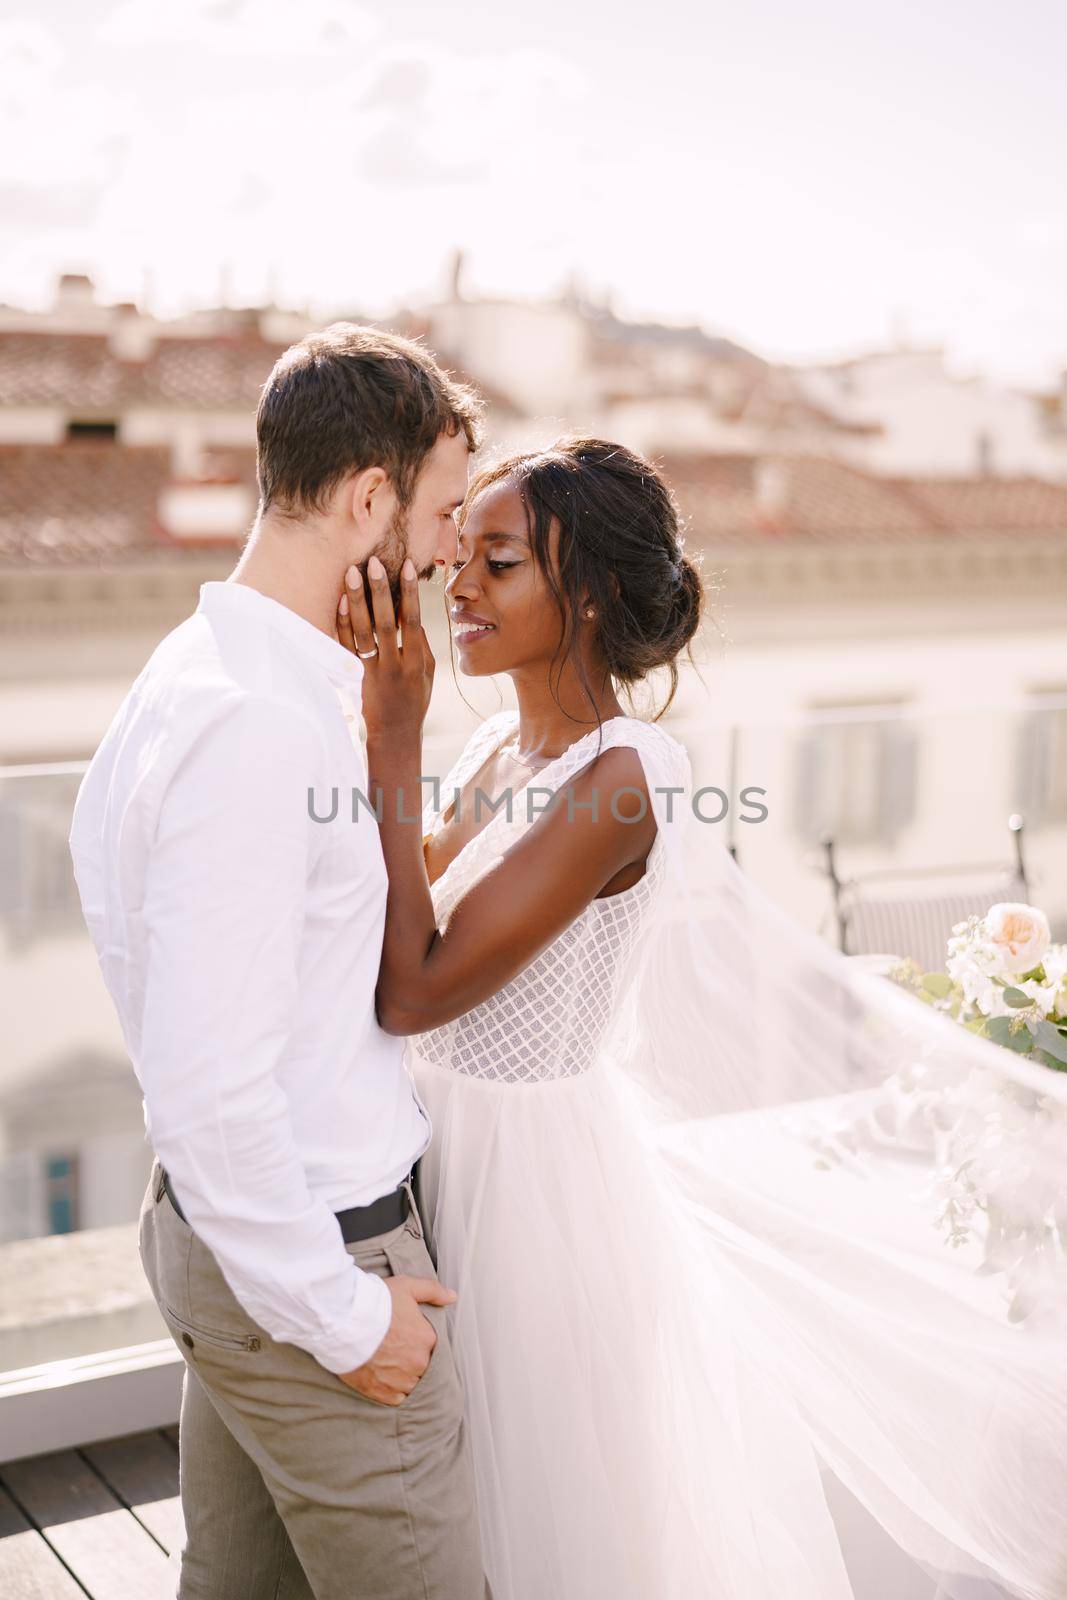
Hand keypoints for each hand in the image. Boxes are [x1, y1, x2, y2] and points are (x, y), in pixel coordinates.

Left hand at [337, 555, 434, 743]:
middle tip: (374, 562)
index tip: (406, 566)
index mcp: (417, 662)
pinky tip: (340, 601)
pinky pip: (346, 647)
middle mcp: (395, 665)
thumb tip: (413, 615)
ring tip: (352, 573)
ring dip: (358, 601)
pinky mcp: (354, 677)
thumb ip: (421, 645)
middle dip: (381, 591)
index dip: (410, 592)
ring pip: (363, 632)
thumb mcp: (427, 675)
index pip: (413, 621)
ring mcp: (373, 672)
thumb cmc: (414, 700)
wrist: (394, 735)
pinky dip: (342, 623)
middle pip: (387, 623)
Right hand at [339, 1274, 456, 1405]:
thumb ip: (433, 1291)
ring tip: (388, 1364)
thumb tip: (452, 1297)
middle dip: (411, 1360)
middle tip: (394, 1349)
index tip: (406, 1336)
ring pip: (411, 1384)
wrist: (344, 1323)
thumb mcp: (407, 1287)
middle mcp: (418, 1363)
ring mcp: (401, 1381)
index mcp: (427, 1339)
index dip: (418, 1341)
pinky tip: (382, 1378)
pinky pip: (396, 1398)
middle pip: (422, 1366)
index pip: (432, 1346)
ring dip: (403, 1377)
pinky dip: (392, 1391)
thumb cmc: (375, 1303)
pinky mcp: (383, 1393)